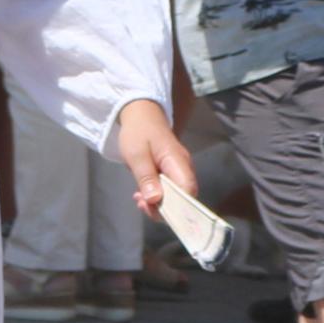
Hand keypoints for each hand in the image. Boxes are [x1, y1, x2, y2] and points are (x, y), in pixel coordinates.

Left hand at [109, 99, 193, 213]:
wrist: (141, 114)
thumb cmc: (138, 132)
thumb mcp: (136, 154)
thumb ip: (146, 176)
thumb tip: (155, 199)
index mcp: (178, 162)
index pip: (187, 191)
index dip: (175, 207)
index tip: (152, 208)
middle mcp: (184, 169)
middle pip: (183, 199)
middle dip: (163, 208)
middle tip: (141, 203)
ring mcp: (179, 171)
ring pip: (176, 197)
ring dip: (158, 204)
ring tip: (139, 200)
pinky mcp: (172, 173)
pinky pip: (170, 191)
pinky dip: (157, 197)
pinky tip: (142, 195)